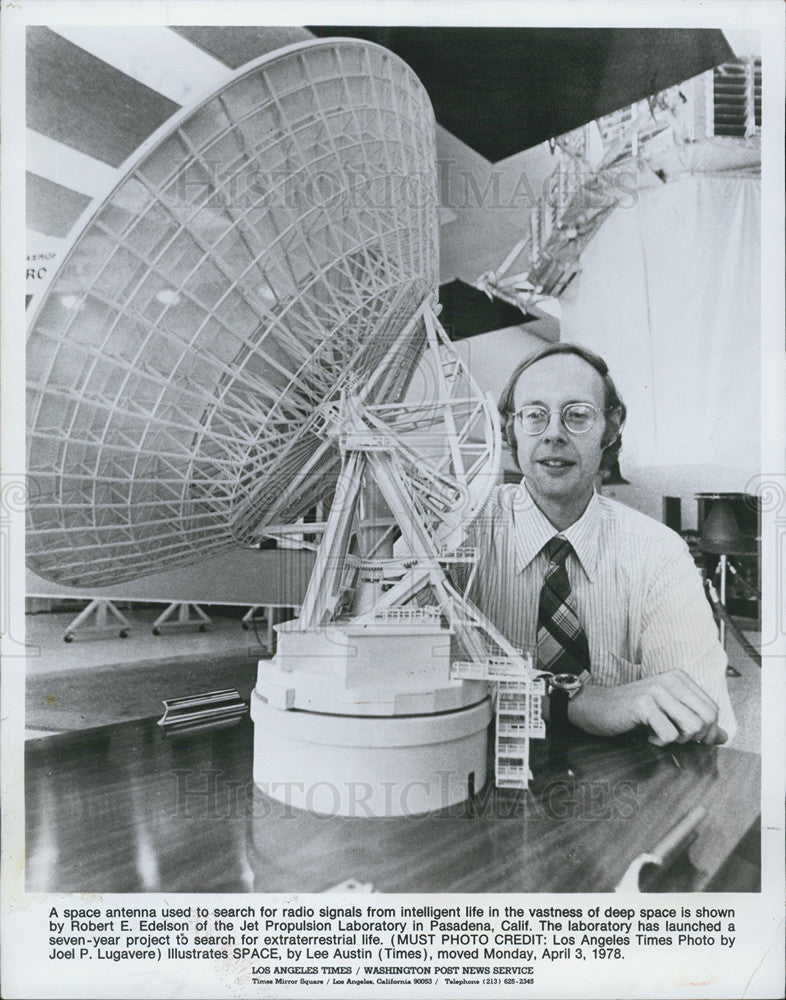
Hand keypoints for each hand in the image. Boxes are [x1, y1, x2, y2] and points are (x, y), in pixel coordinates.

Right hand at [567, 669, 726, 745]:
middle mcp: (671, 680)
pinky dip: (660, 741)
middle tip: (675, 738)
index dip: (708, 731)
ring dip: (678, 739)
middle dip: (696, 737)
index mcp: (679, 678)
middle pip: (707, 718)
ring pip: (692, 726)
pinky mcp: (644, 704)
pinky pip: (669, 733)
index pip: (713, 709)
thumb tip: (723, 737)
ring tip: (661, 734)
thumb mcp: (667, 713)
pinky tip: (647, 734)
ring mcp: (657, 690)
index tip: (691, 739)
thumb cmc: (630, 711)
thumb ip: (695, 722)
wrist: (594, 706)